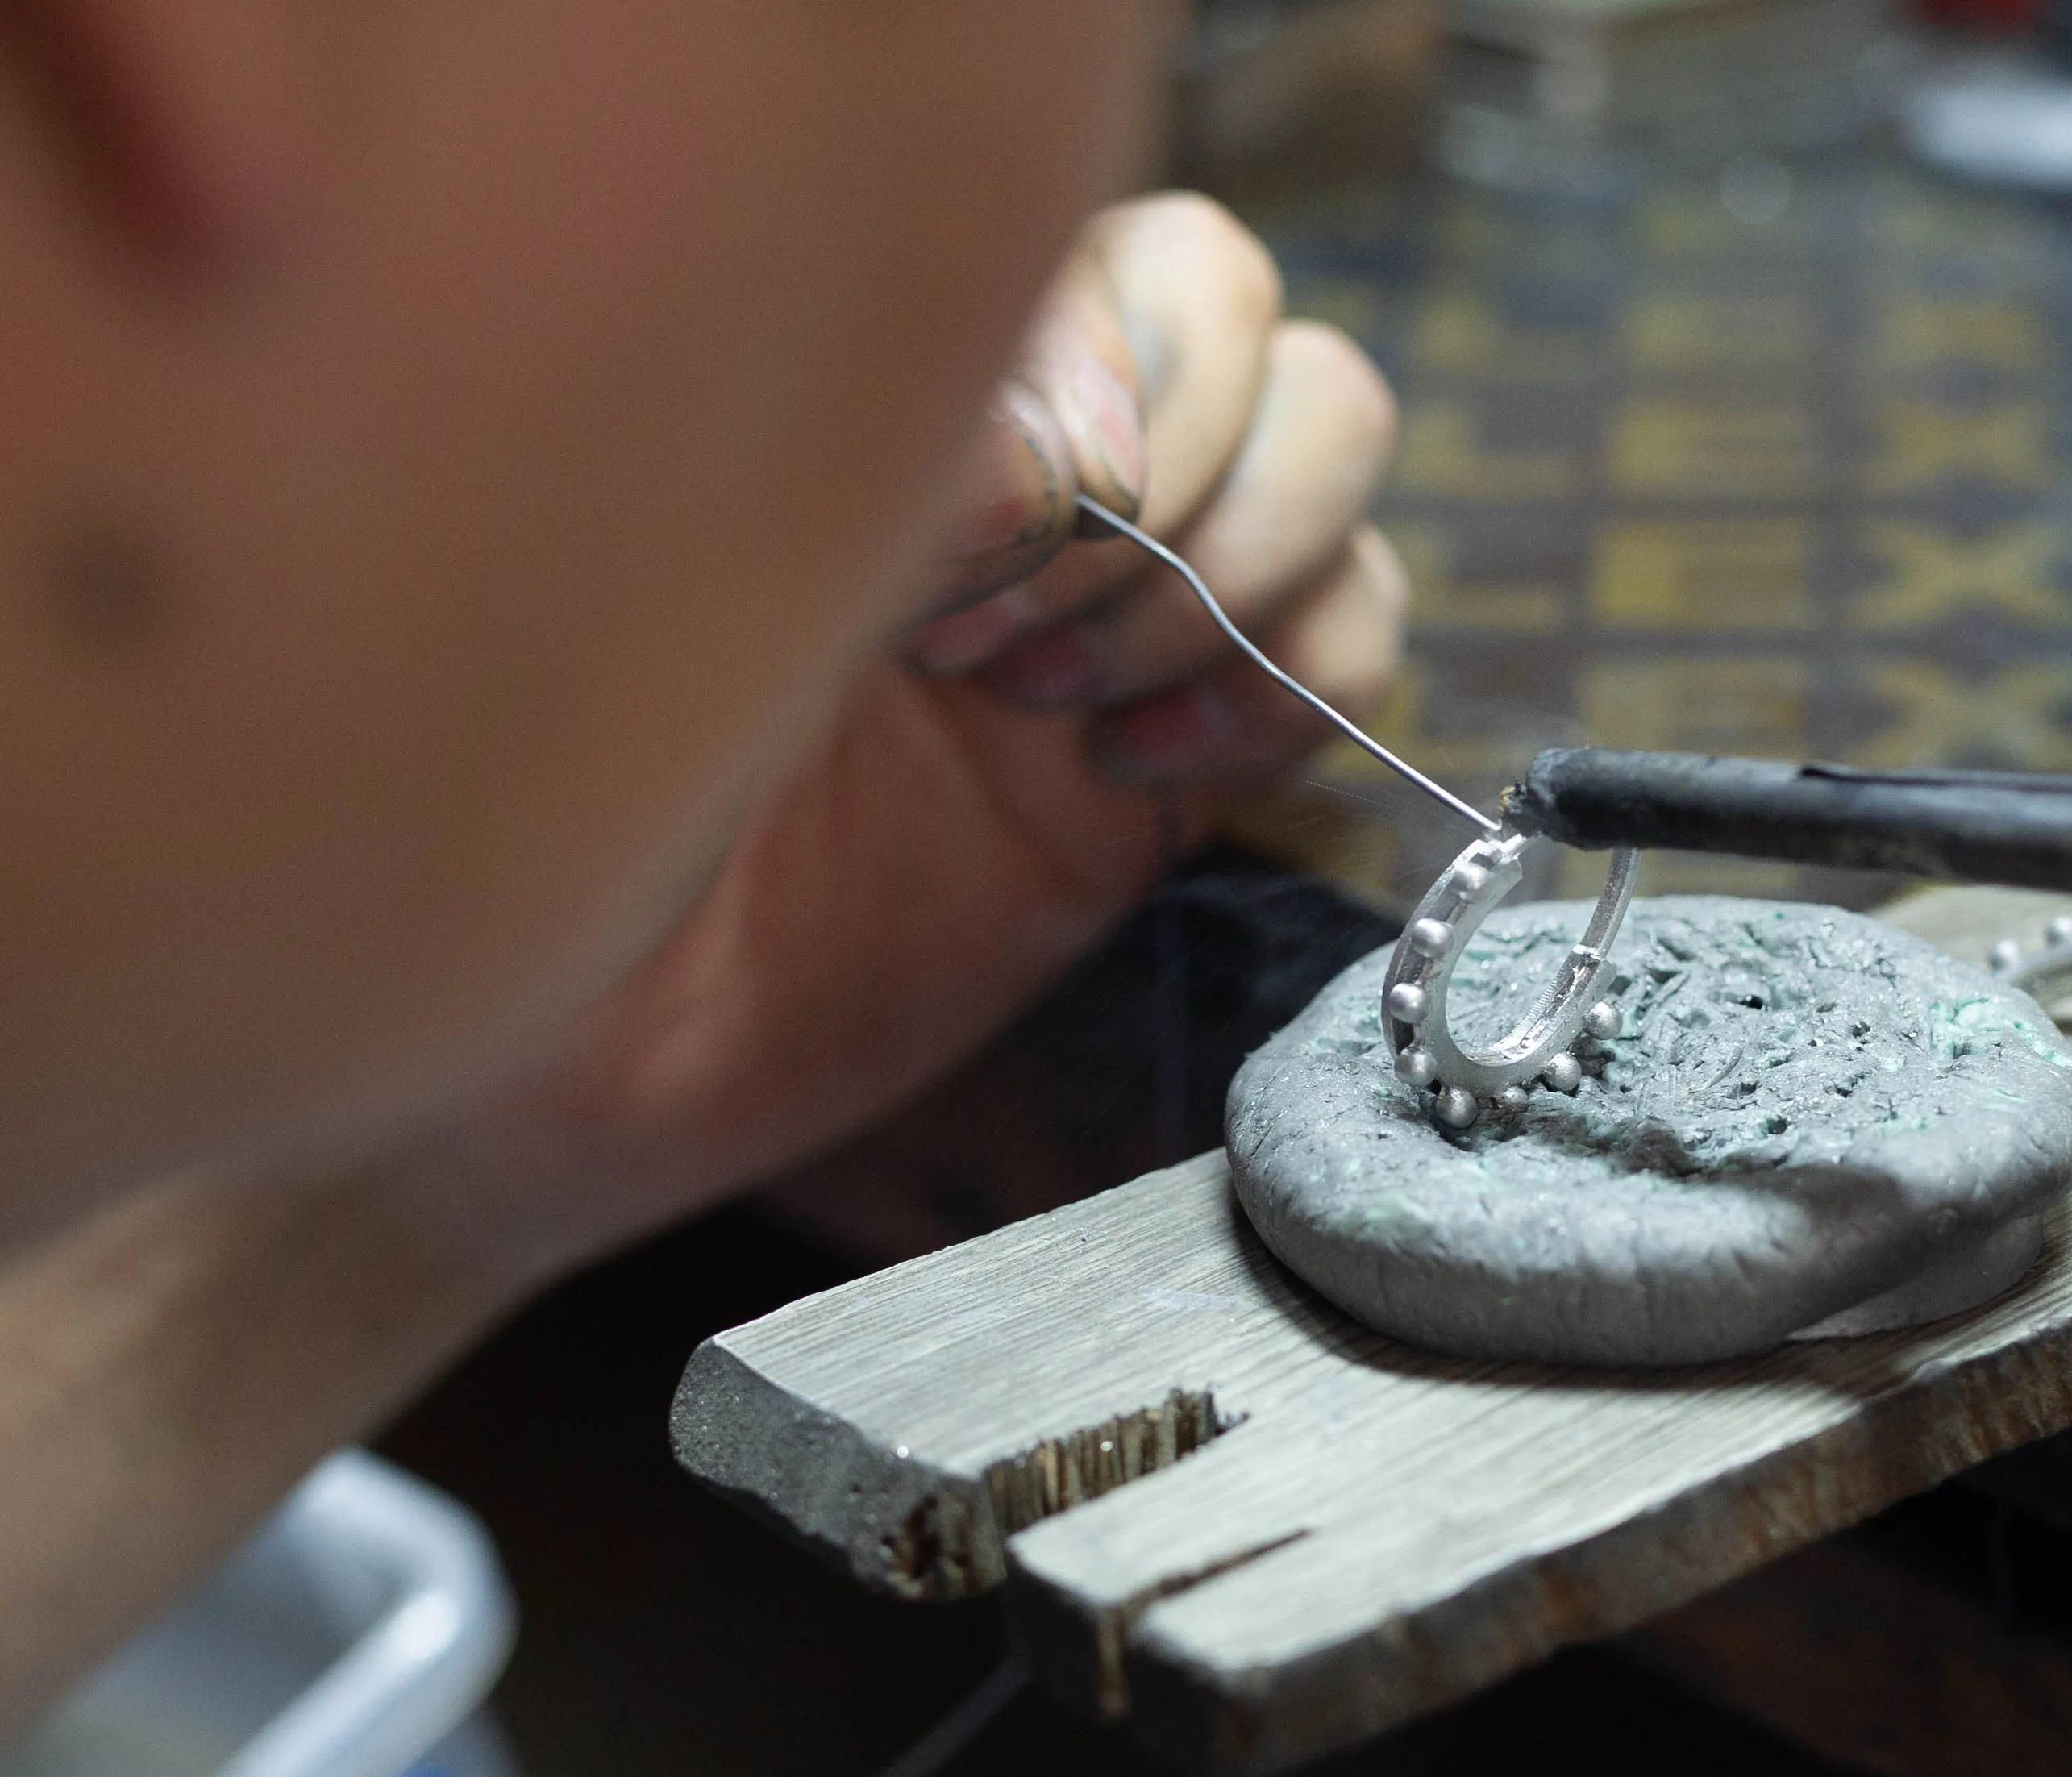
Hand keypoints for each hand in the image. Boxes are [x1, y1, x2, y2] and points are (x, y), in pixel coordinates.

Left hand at [0, 192, 1400, 1735]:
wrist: (579, 1073)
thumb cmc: (562, 821)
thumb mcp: (667, 608)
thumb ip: (870, 488)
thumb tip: (1061, 469)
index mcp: (892, 382)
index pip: (1130, 254)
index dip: (1105, 396)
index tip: (965, 572)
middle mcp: (1018, 462)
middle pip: (1249, 322)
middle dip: (1180, 480)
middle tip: (1008, 648)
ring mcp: (1107, 601)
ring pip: (1331, 451)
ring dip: (1246, 568)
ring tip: (1075, 704)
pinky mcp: (1173, 759)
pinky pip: (1355, 638)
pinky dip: (1306, 681)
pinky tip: (1140, 770)